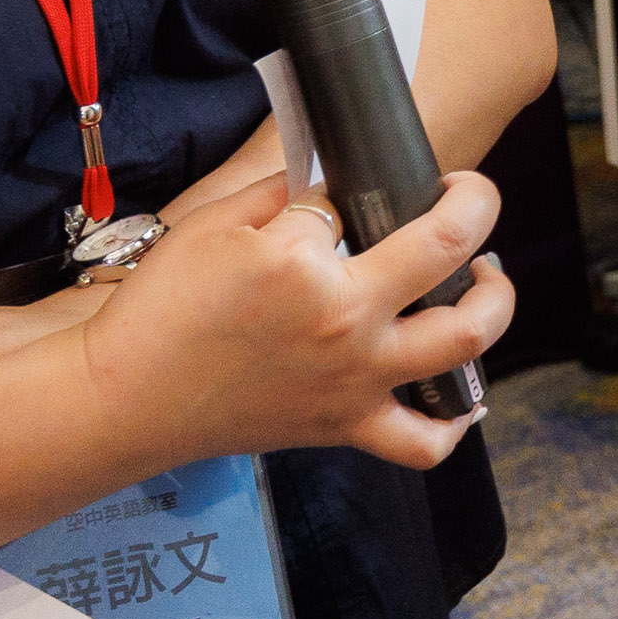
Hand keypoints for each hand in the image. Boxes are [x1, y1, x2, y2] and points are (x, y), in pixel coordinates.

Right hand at [98, 163, 510, 471]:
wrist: (124, 400)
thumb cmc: (160, 312)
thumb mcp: (215, 224)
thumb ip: (285, 196)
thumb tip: (335, 186)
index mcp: (310, 265)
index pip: (367, 203)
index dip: (377, 179)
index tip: (381, 177)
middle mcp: (347, 324)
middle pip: (454, 259)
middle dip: (477, 213)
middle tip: (467, 205)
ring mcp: (354, 382)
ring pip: (464, 345)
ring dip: (492, 303)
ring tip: (484, 283)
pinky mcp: (345, 428)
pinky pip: (424, 441)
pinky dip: (455, 421)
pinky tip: (461, 395)